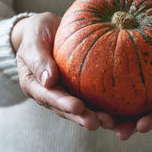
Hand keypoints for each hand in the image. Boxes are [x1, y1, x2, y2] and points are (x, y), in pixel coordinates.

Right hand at [12, 12, 114, 130]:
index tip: (78, 107)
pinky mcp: (79, 88)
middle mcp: (50, 93)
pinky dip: (103, 107)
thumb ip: (38, 59)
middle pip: (66, 109)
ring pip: (80, 109)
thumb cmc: (37, 32)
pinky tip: (118, 113)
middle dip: (81, 117)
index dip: (63, 104)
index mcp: (35, 85)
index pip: (49, 97)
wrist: (46, 29)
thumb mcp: (33, 41)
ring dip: (94, 117)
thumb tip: (48, 80)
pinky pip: (91, 99)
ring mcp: (66, 92)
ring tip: (109, 123)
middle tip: (96, 122)